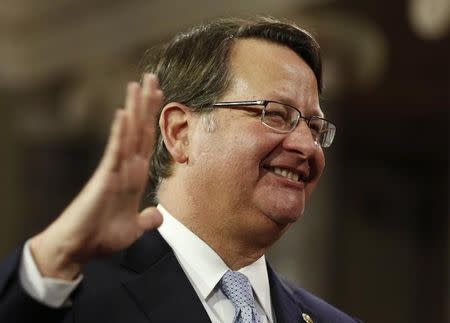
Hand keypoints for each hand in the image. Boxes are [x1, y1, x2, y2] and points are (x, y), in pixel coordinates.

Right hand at [30, 74, 163, 279]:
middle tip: (152, 76)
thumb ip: (146, 220)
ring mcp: (114, 170)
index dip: (154, 119)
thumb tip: (158, 215)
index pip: (146, 141)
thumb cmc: (101, 237)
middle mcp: (126, 168)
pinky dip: (120, 133)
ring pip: (128, 134)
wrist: (78, 249)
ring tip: (138, 83)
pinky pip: (114, 152)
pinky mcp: (103, 178)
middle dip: (147, 104)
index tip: (160, 97)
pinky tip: (123, 113)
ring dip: (134, 109)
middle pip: (140, 130)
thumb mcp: (132, 230)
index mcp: (134, 177)